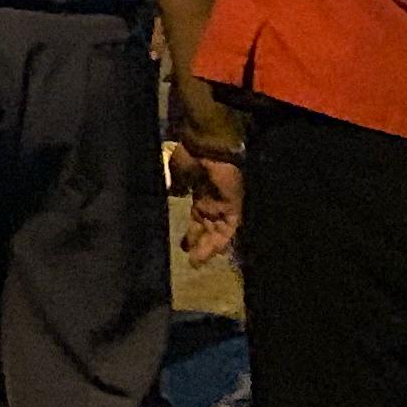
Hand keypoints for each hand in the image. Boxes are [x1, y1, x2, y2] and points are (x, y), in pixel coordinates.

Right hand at [174, 143, 244, 263]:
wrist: (207, 144)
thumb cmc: (190, 154)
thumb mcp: (178, 171)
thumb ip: (177, 185)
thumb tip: (173, 192)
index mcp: (199, 195)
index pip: (197, 220)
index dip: (191, 233)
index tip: (183, 245)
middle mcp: (213, 203)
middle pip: (208, 229)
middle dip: (200, 245)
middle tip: (192, 260)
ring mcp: (224, 205)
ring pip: (218, 232)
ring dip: (208, 247)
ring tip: (197, 262)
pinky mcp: (234, 206)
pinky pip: (229, 228)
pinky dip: (222, 240)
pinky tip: (215, 252)